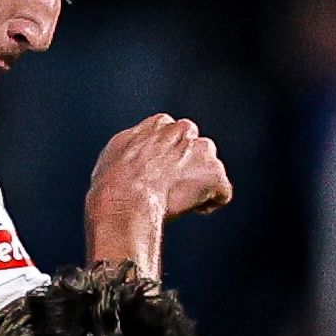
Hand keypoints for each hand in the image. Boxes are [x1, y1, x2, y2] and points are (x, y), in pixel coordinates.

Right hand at [87, 112, 232, 223]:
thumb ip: (132, 149)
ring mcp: (202, 151)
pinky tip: (195, 210)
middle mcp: (184, 130)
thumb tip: (134, 158)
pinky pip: (222, 191)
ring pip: (210, 169)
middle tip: (172, 190)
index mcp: (160, 124)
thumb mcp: (114, 155)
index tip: (161, 174)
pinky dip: (212, 202)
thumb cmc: (113, 184)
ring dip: (200, 183)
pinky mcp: (215, 175)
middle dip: (188, 167)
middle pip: (196, 149)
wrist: (125, 201)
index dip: (169, 158)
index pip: (174, 135)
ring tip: (181, 202)